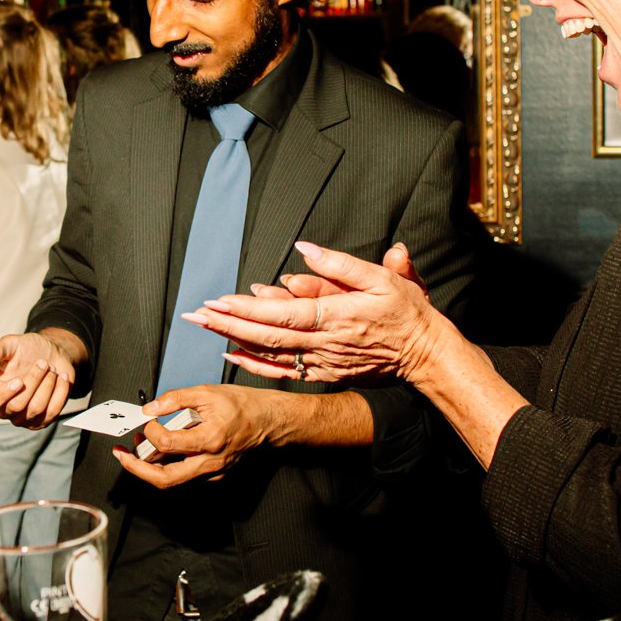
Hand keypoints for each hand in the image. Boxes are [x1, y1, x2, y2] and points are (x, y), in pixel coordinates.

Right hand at [0, 331, 77, 427]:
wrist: (50, 353)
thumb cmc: (26, 349)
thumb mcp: (10, 343)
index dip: (1, 397)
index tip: (18, 380)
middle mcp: (3, 409)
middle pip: (16, 406)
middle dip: (33, 382)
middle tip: (43, 363)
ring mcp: (23, 418)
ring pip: (35, 409)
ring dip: (47, 385)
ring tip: (52, 368)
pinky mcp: (42, 420)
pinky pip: (52, 412)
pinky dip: (60, 392)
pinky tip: (62, 376)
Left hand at [112, 384, 294, 487]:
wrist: (268, 421)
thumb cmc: (241, 405)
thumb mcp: (206, 392)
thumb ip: (175, 399)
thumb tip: (151, 408)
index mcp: (209, 439)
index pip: (167, 445)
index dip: (150, 432)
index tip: (147, 420)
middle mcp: (210, 462)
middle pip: (165, 479)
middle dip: (137, 469)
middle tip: (121, 456)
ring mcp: (213, 472)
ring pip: (174, 479)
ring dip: (151, 467)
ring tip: (138, 448)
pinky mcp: (214, 475)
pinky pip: (186, 475)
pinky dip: (169, 465)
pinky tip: (161, 450)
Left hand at [184, 240, 444, 383]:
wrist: (425, 354)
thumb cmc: (407, 312)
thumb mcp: (383, 277)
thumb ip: (341, 264)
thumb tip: (305, 247)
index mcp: (336, 317)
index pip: (281, 315)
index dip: (247, 310)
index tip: (219, 301)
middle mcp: (324, 344)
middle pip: (266, 336)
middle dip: (227, 324)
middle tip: (195, 314)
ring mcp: (321, 363)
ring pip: (269, 354)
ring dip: (234, 340)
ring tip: (205, 327)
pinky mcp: (323, 373)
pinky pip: (281, 372)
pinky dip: (254, 364)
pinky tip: (232, 354)